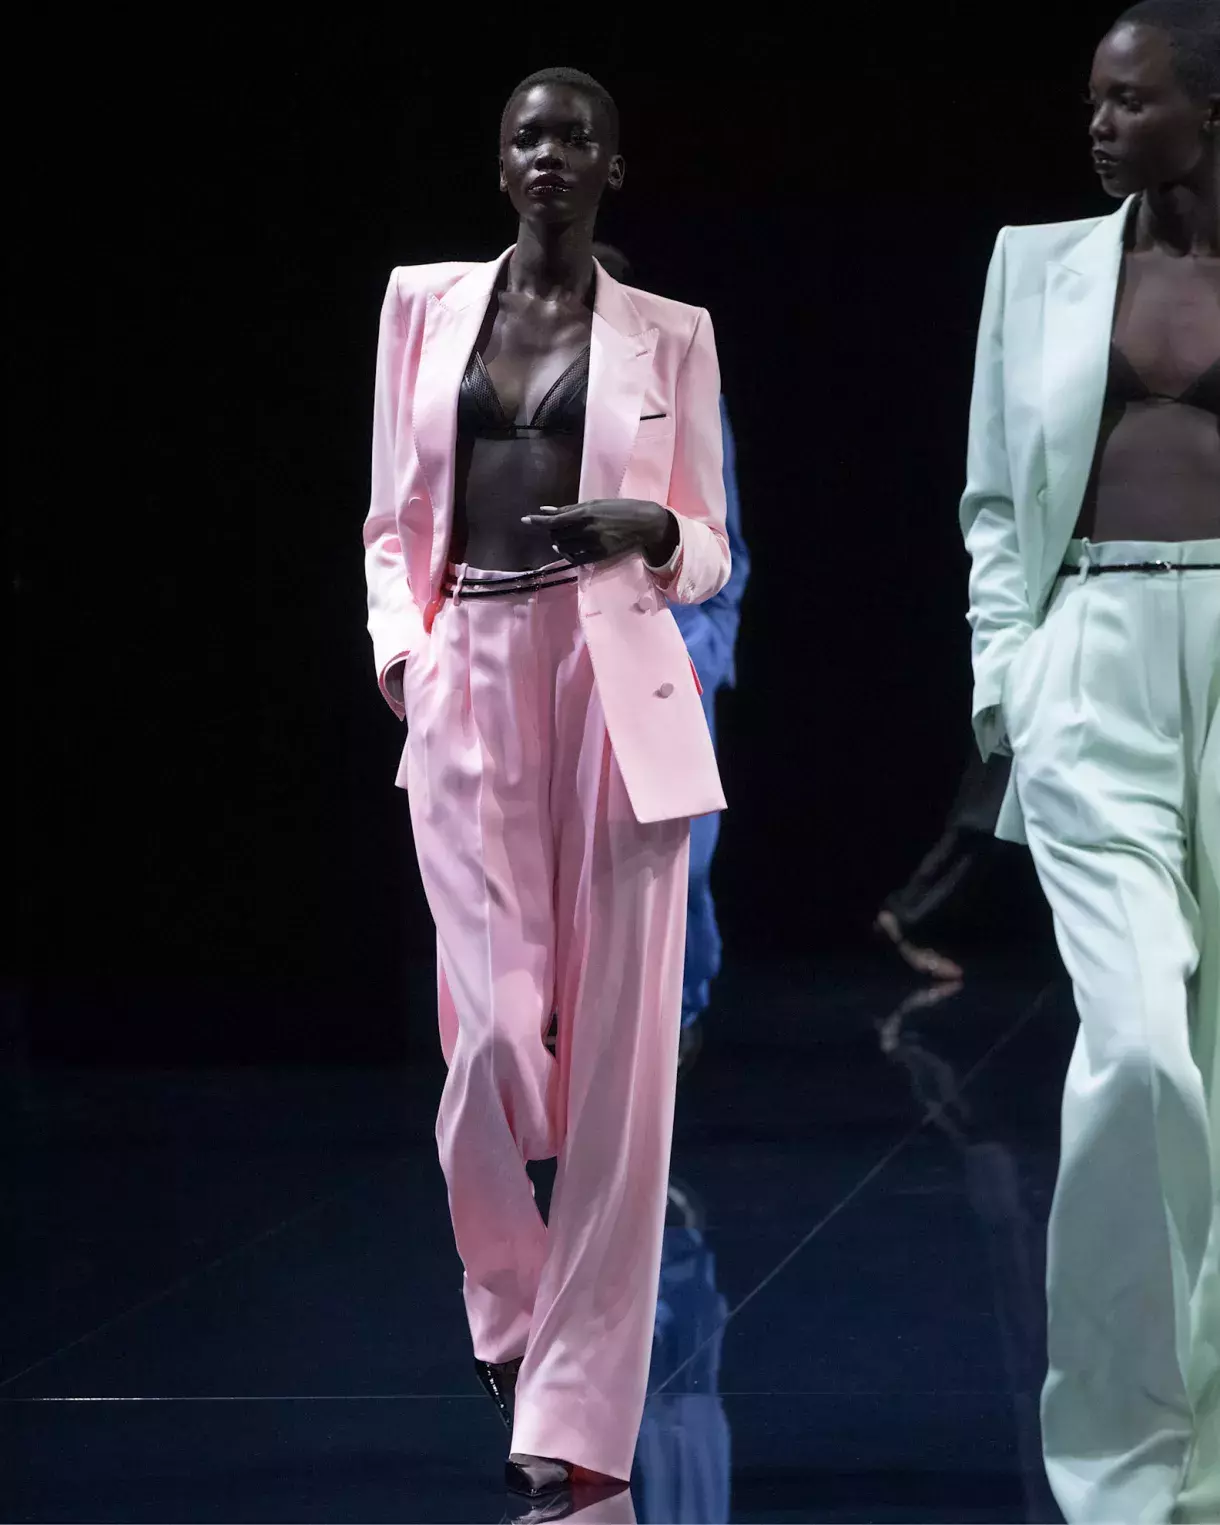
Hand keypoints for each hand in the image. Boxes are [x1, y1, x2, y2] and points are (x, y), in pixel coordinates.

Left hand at [521, 499, 678, 566]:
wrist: (644, 524)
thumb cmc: (619, 509)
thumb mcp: (594, 504)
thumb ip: (569, 509)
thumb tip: (544, 510)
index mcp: (585, 513)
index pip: (554, 520)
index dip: (537, 522)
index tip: (525, 520)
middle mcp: (587, 530)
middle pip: (557, 534)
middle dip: (552, 531)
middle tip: (557, 527)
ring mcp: (593, 544)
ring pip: (564, 547)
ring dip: (559, 543)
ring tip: (565, 537)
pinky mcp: (599, 556)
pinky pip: (575, 559)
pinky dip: (567, 554)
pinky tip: (568, 550)